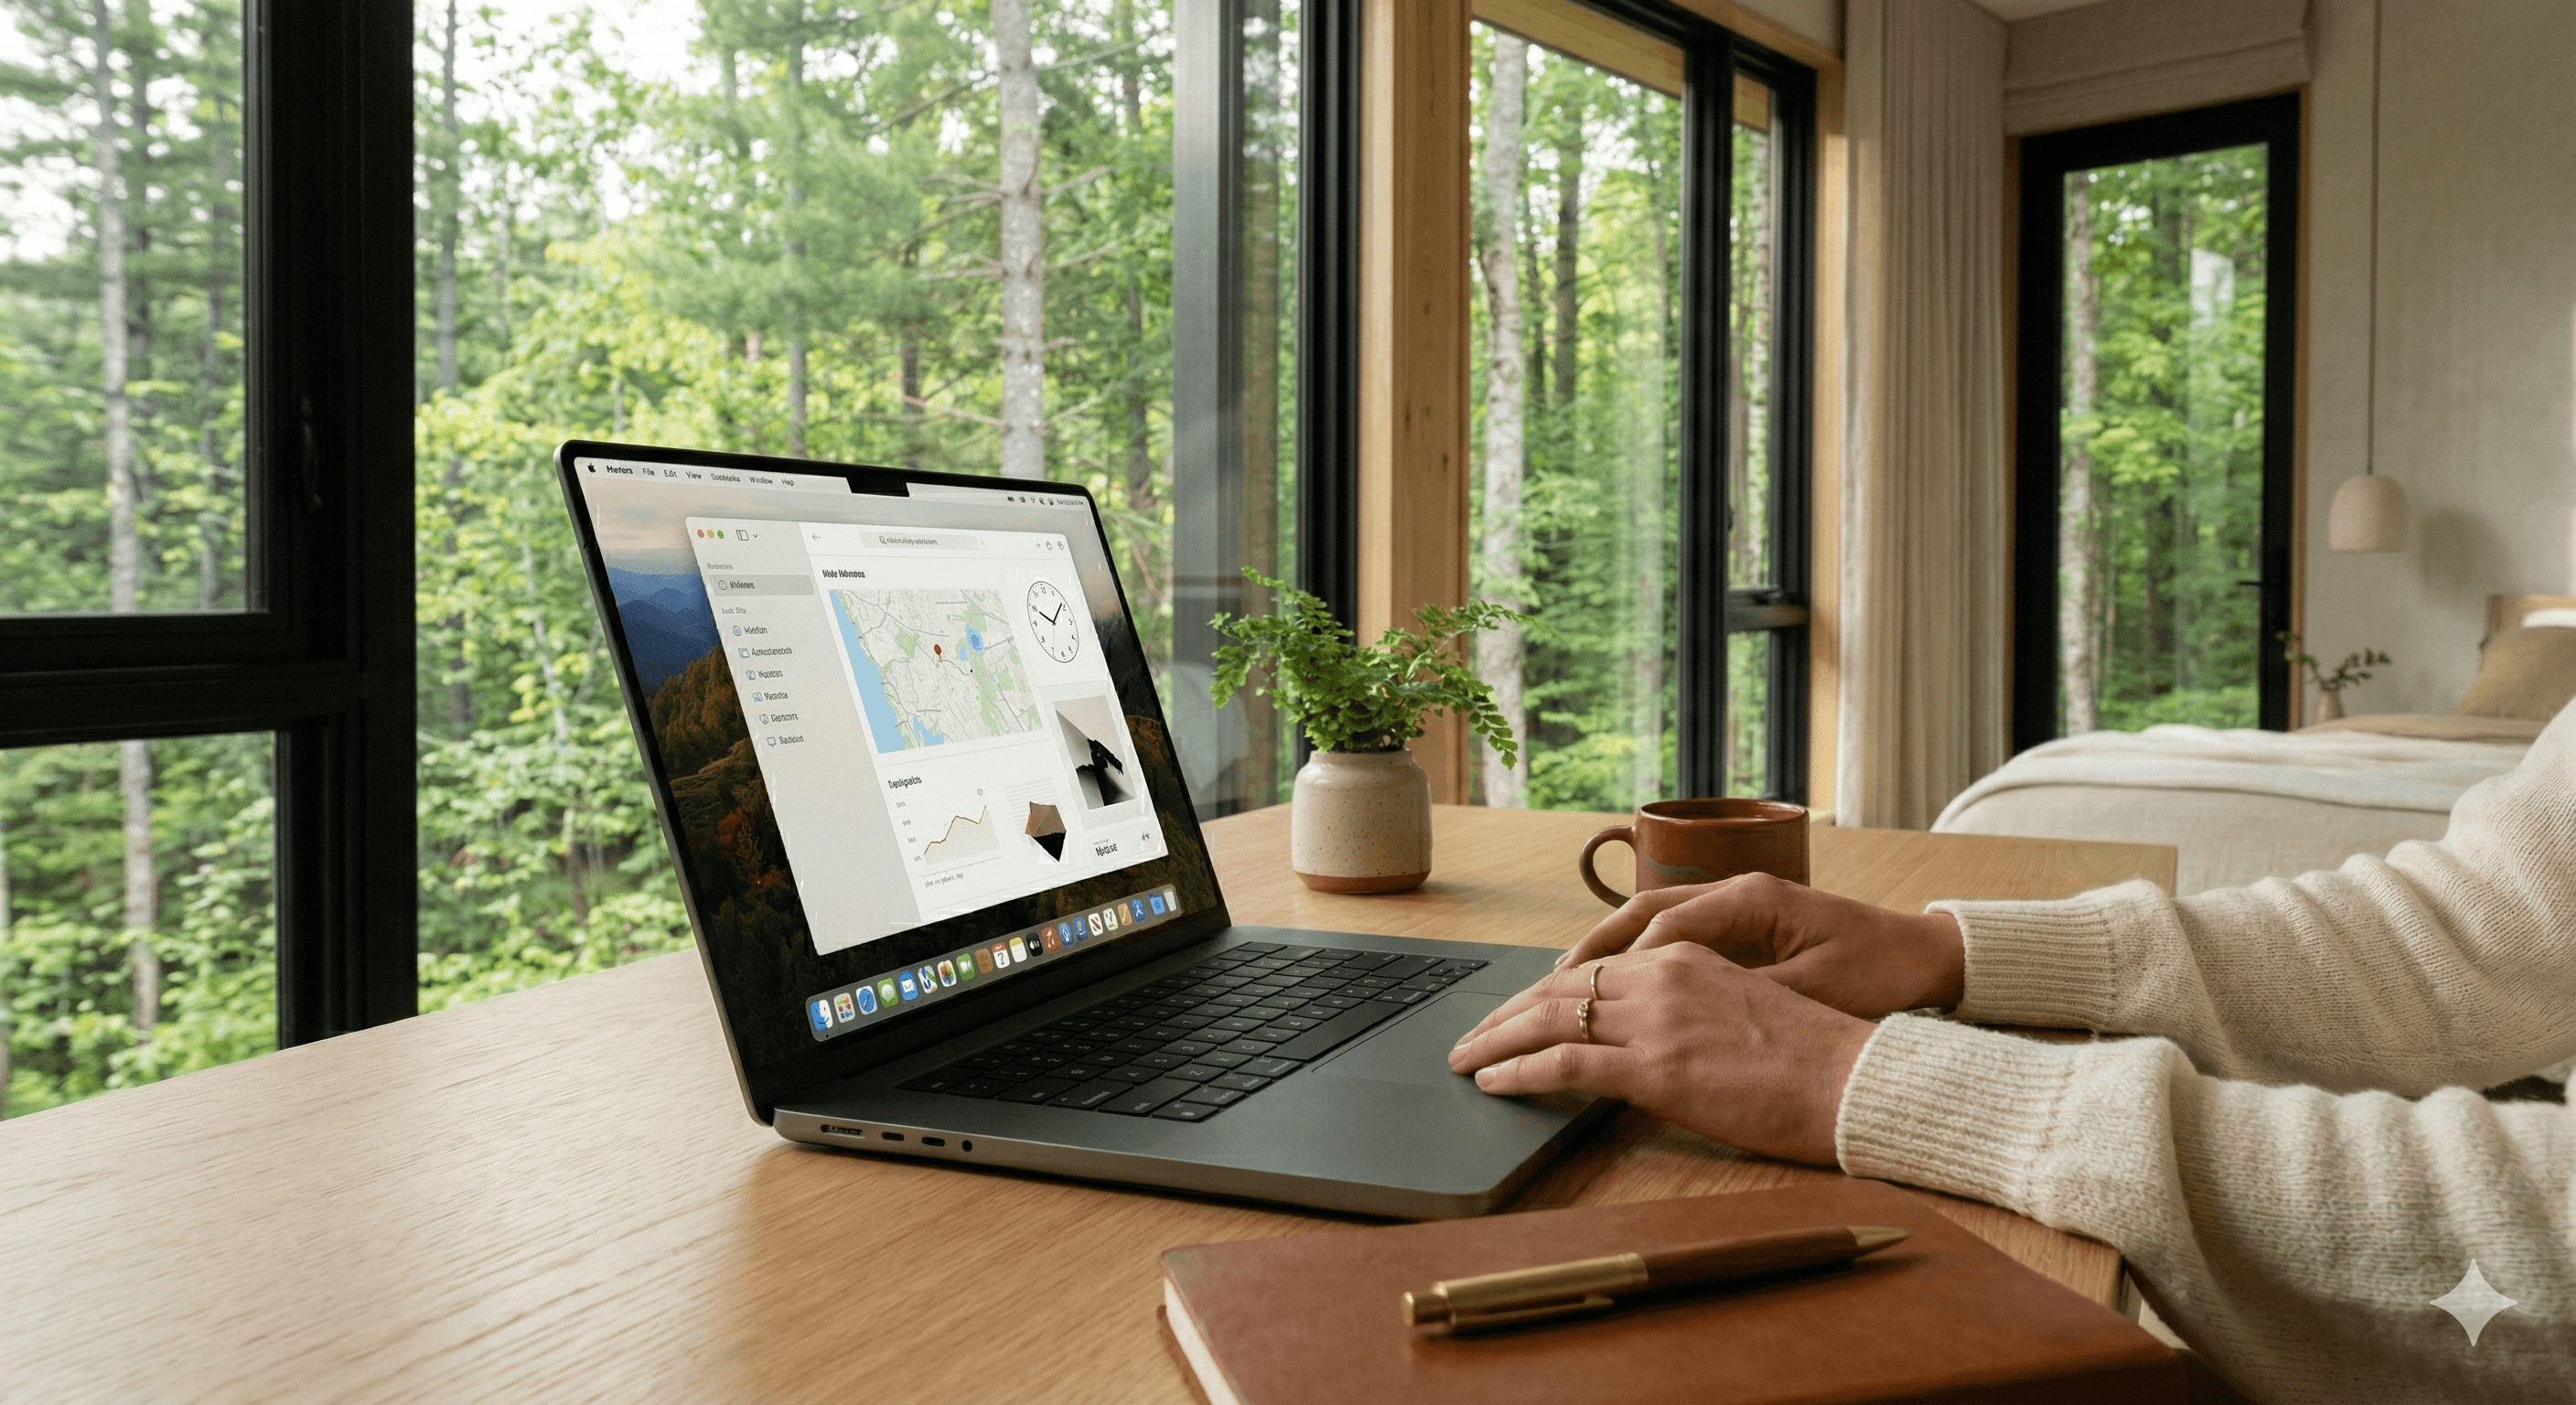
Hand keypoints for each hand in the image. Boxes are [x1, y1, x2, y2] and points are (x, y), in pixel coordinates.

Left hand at [1447, 944, 1875, 1164]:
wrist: (1855, 1079)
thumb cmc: (1814, 1057)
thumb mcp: (1743, 1009)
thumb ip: (1687, 1010)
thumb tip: (1645, 1034)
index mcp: (1686, 957)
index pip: (1593, 967)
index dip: (1543, 991)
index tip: (1514, 1010)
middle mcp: (1663, 976)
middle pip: (1559, 987)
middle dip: (1506, 1013)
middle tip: (1470, 1034)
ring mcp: (1657, 1020)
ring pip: (1551, 1018)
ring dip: (1497, 1040)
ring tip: (1465, 1059)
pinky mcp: (1656, 1068)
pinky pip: (1566, 1063)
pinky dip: (1520, 1071)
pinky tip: (1494, 1081)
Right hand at [1553, 873, 1965, 1020]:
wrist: (1927, 960)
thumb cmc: (1880, 976)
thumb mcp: (1814, 991)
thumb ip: (1745, 994)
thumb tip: (1676, 1007)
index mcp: (1753, 898)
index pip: (1666, 927)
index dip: (1622, 965)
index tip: (1584, 999)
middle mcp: (1737, 891)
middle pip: (1644, 913)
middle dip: (1592, 951)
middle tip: (1546, 987)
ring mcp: (1738, 905)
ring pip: (1650, 921)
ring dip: (1605, 954)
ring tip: (1558, 987)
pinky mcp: (1743, 926)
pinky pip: (1673, 937)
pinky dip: (1636, 960)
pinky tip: (1610, 989)